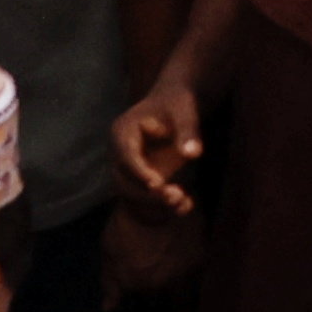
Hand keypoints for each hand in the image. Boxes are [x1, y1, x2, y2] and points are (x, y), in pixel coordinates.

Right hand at [112, 70, 210, 211]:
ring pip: (132, 196)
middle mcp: (118, 154)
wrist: (176, 106)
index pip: (125, 156)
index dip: (139, 172)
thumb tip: (193, 154)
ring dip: (155, 205)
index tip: (157, 184)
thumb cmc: (178, 103)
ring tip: (183, 202)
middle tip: (176, 197)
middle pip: (123, 181)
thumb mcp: (185, 110)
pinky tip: (187, 205)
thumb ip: (188, 131)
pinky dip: (162, 208)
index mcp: (122, 131)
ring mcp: (127, 170)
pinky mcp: (139, 182)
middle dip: (147, 194)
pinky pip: (144, 201)